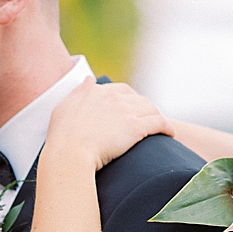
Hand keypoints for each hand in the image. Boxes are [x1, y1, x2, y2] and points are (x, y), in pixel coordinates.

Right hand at [48, 77, 172, 169]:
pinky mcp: (136, 127)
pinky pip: (160, 122)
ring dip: (157, 117)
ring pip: (151, 109)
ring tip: (160, 128)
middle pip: (139, 99)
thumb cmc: (63, 135)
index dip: (130, 99)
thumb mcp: (65, 106)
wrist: (70, 152)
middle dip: (145, 109)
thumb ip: (79, 91)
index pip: (122, 90)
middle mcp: (113, 98)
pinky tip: (170, 134)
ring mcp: (126, 111)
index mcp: (97, 92)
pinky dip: (167, 127)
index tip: (132, 109)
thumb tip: (89, 79)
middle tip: (148, 121)